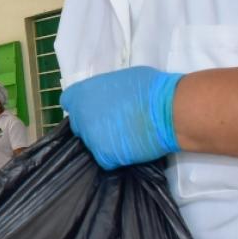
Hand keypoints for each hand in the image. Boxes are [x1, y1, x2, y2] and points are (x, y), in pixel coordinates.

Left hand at [60, 66, 183, 169]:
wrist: (169, 110)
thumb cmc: (150, 88)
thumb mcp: (119, 80)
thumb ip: (104, 91)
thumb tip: (106, 99)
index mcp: (81, 93)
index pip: (68, 103)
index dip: (81, 107)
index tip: (93, 111)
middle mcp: (81, 116)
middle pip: (80, 126)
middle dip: (93, 126)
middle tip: (113, 126)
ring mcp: (91, 137)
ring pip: (93, 144)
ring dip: (105, 142)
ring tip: (127, 137)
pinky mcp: (104, 155)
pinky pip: (106, 158)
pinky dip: (117, 156)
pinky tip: (131, 148)